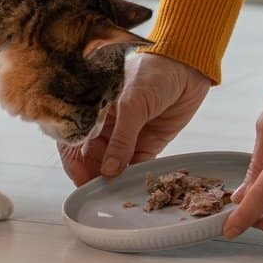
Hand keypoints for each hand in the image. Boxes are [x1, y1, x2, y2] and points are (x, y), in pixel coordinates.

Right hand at [58, 53, 210, 185]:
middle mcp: (106, 127)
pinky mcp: (148, 144)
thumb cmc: (153, 73)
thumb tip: (108, 172)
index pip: (74, 143)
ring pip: (114, 167)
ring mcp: (127, 137)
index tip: (82, 183)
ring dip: (115, 181)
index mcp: (93, 112)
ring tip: (118, 196)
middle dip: (94, 177)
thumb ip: (121, 139)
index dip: (75, 165)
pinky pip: (138, 166)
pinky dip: (136, 178)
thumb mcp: (132, 103)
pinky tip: (135, 187)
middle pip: (92, 160)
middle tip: (101, 195)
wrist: (187, 66)